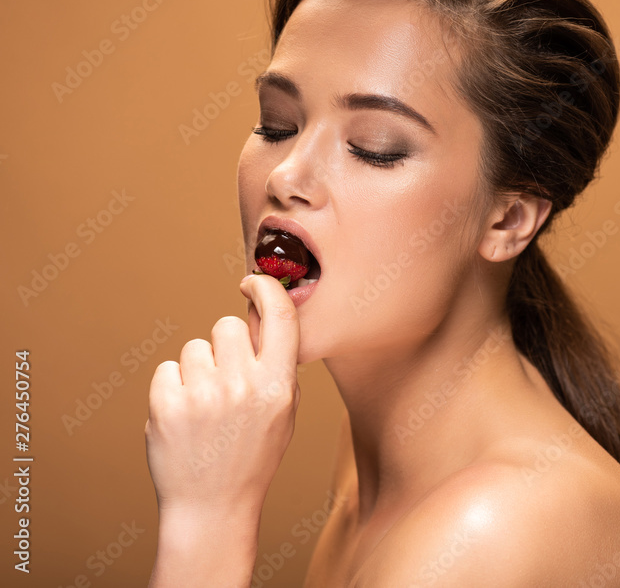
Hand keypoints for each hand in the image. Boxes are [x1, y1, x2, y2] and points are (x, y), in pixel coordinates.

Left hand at [144, 273, 300, 517]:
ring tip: (204, 407)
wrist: (213, 506)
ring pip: (194, 347)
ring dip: (196, 369)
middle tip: (224, 379)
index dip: (266, 289)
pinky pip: (167, 369)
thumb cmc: (251, 455)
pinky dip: (171, 388)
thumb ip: (276, 365)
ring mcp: (204, 396)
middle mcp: (244, 386)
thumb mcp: (283, 412)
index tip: (252, 282)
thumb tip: (258, 313)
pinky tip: (184, 417)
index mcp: (279, 386)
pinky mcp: (167, 406)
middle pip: (227, 326)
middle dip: (224, 345)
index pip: (281, 317)